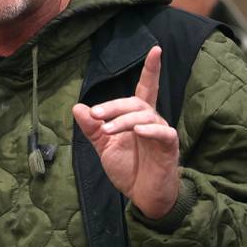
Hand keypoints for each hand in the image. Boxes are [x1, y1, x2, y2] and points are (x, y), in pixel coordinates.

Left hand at [72, 46, 179, 218]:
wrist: (144, 198)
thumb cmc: (129, 170)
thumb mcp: (104, 148)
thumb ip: (92, 129)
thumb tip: (78, 107)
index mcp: (137, 118)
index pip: (145, 89)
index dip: (151, 70)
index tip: (156, 49)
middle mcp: (151, 121)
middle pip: (136, 102)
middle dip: (113, 106)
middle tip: (95, 116)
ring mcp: (162, 134)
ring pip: (144, 115)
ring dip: (123, 120)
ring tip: (106, 130)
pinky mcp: (169, 148)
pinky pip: (163, 132)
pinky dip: (150, 129)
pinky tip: (138, 130)